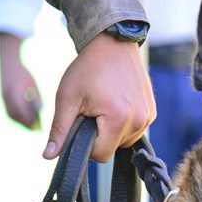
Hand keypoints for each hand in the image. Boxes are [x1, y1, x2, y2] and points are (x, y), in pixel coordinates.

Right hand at [0, 33, 41, 129]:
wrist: (6, 61)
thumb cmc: (23, 72)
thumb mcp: (32, 83)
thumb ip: (35, 96)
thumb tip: (40, 110)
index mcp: (14, 92)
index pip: (22, 111)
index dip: (31, 120)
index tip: (40, 127)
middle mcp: (6, 97)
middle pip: (16, 116)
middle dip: (27, 124)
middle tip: (38, 130)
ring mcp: (2, 98)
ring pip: (12, 115)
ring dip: (22, 122)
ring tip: (33, 127)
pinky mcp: (2, 99)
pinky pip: (9, 112)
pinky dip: (17, 118)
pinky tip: (26, 120)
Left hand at [45, 33, 156, 161]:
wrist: (113, 44)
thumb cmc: (87, 68)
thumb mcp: (67, 97)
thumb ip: (59, 129)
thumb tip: (48, 157)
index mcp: (118, 119)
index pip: (101, 155)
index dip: (86, 146)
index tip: (80, 125)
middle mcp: (139, 121)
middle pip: (113, 148)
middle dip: (99, 137)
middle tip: (91, 112)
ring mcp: (148, 117)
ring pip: (125, 141)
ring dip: (112, 131)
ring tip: (104, 107)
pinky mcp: (152, 112)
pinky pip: (135, 130)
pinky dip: (123, 124)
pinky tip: (116, 104)